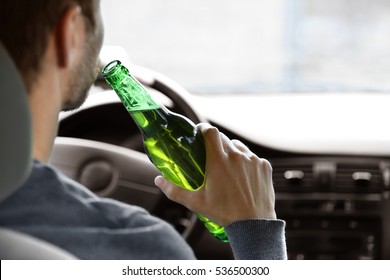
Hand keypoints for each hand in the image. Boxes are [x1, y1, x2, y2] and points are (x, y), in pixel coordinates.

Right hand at [154, 123, 275, 225]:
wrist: (254, 225)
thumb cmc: (224, 214)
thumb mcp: (195, 203)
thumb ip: (174, 190)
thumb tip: (158, 180)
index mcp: (218, 161)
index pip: (210, 131)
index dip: (204, 128)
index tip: (200, 132)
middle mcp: (237, 156)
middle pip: (223, 138)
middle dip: (215, 143)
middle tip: (210, 153)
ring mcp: (253, 160)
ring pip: (238, 147)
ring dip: (231, 151)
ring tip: (227, 165)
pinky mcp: (265, 166)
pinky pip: (253, 157)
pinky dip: (246, 162)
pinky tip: (242, 175)